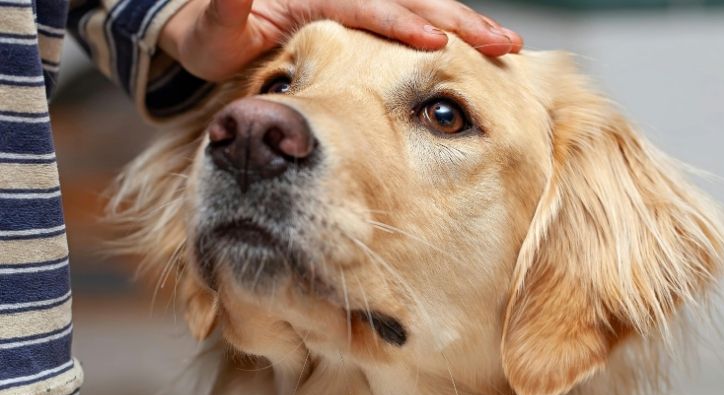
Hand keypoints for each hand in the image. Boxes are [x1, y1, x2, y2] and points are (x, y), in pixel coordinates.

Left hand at [158, 0, 523, 81]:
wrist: (208, 26)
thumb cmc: (211, 35)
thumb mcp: (214, 28)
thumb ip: (228, 6)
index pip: (369, 6)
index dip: (404, 24)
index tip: (438, 44)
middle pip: (411, 0)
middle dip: (457, 21)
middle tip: (502, 44)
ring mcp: (353, 2)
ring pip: (419, 6)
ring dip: (460, 24)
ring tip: (500, 45)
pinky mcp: (359, 15)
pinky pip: (407, 19)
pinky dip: (441, 32)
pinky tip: (468, 49)